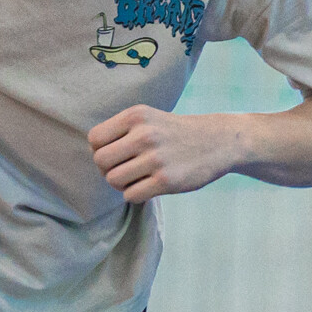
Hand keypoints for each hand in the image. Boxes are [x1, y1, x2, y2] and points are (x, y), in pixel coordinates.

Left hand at [88, 105, 235, 203]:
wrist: (217, 141)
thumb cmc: (174, 132)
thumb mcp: (148, 118)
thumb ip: (120, 131)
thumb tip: (94, 154)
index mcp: (136, 116)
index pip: (95, 139)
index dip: (100, 150)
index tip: (116, 154)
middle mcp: (144, 135)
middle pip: (100, 161)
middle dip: (108, 170)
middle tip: (125, 170)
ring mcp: (156, 159)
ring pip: (113, 180)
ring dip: (122, 184)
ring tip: (137, 178)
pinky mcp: (166, 181)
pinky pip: (131, 196)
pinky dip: (135, 195)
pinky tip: (148, 186)